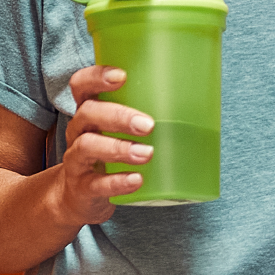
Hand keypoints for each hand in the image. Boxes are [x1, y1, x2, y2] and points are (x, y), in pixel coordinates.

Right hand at [46, 65, 153, 224]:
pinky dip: (117, 182)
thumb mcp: (118, 131)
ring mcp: (76, 159)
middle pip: (88, 113)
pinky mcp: (82, 187)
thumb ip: (144, 114)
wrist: (79, 198)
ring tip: (147, 153)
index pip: (81, 84)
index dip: (96, 76)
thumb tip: (198, 102)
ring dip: (119, 148)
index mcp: (89, 111)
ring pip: (87, 146)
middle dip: (118, 116)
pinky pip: (96, 183)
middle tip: (148, 125)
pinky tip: (136, 180)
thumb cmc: (108, 155)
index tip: (122, 76)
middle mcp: (78, 131)